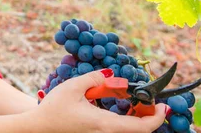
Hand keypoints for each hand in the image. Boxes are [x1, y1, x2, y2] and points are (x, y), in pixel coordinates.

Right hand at [24, 70, 166, 132]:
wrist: (38, 128)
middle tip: (145, 99)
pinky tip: (118, 108)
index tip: (162, 104)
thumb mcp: (73, 87)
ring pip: (127, 131)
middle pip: (137, 130)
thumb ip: (94, 78)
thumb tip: (111, 74)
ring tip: (132, 101)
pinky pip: (117, 130)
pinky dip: (124, 121)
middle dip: (146, 114)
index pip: (142, 127)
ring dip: (135, 117)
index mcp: (105, 125)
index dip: (156, 117)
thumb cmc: (54, 109)